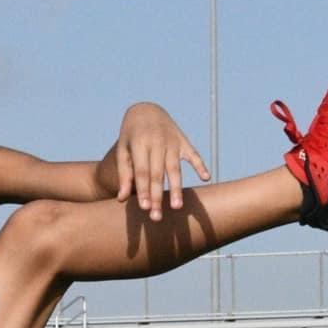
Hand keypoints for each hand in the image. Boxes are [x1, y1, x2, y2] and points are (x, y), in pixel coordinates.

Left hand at [115, 103, 208, 220]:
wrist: (146, 110)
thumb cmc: (131, 136)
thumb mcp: (123, 150)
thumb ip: (124, 174)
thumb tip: (121, 199)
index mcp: (139, 143)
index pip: (142, 171)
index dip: (143, 190)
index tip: (144, 208)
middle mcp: (157, 142)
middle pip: (157, 174)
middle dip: (157, 196)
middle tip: (157, 218)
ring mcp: (172, 141)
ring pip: (175, 169)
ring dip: (177, 188)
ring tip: (177, 207)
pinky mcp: (183, 141)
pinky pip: (194, 154)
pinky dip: (200, 165)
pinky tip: (206, 178)